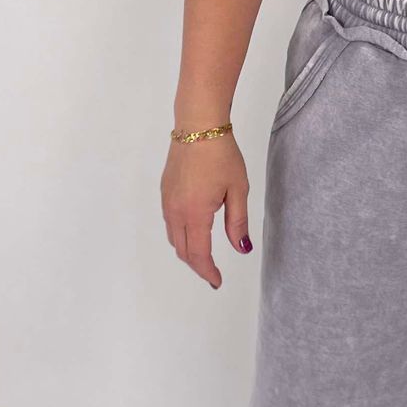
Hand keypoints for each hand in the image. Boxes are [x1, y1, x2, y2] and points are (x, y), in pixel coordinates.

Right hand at [161, 130, 252, 289]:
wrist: (198, 125)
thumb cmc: (222, 155)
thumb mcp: (238, 190)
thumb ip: (237, 223)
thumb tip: (241, 249)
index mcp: (195, 213)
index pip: (198, 254)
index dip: (208, 271)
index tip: (217, 281)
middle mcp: (176, 211)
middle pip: (182, 250)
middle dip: (197, 265)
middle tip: (212, 274)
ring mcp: (167, 201)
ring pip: (174, 238)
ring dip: (187, 251)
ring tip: (204, 257)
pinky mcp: (165, 192)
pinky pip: (170, 223)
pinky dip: (180, 236)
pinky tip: (193, 232)